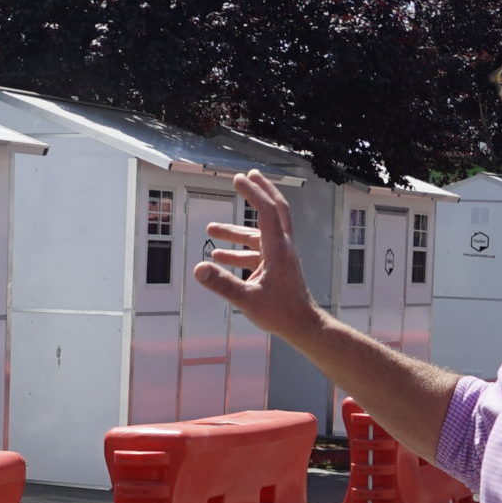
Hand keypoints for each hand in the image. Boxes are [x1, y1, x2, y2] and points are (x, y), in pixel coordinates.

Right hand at [193, 170, 323, 340]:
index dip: (253, 192)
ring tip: (211, 229)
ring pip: (258, 234)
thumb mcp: (247, 300)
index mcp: (278, 248)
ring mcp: (279, 257)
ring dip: (236, 230)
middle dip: (261, 191)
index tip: (239, 179)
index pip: (266, 211)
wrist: (302, 326)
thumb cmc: (281, 313)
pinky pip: (255, 252)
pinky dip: (238, 251)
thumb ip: (222, 284)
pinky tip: (218, 258)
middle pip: (275, 210)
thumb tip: (198, 269)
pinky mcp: (276, 268)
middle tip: (248, 176)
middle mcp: (281, 247)